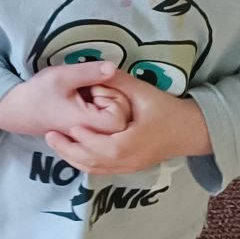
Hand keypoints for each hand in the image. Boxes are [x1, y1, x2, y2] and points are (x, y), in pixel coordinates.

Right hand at [0, 60, 125, 139]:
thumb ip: (89, 72)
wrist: (18, 110)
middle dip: (110, 98)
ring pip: (116, 119)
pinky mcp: (89, 135)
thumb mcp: (61, 76)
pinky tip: (87, 104)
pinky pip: (107, 122)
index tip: (92, 90)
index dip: (111, 98)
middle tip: (88, 92)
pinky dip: (102, 109)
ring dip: (106, 103)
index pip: (120, 116)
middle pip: (122, 117)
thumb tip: (114, 67)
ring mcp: (91, 138)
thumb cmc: (38, 94)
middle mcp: (93, 137)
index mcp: (88, 126)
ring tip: (87, 98)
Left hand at [45, 74, 211, 176]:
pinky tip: (71, 150)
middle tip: (49, 136)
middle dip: (69, 150)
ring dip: (73, 157)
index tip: (65, 125)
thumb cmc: (168, 110)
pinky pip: (101, 169)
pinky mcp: (128, 167)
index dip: (83, 138)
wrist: (190, 131)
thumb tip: (99, 69)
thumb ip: (119, 82)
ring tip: (54, 142)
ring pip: (95, 169)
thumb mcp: (143, 92)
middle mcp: (130, 160)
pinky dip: (83, 162)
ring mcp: (129, 166)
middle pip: (93, 162)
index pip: (103, 147)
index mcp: (134, 143)